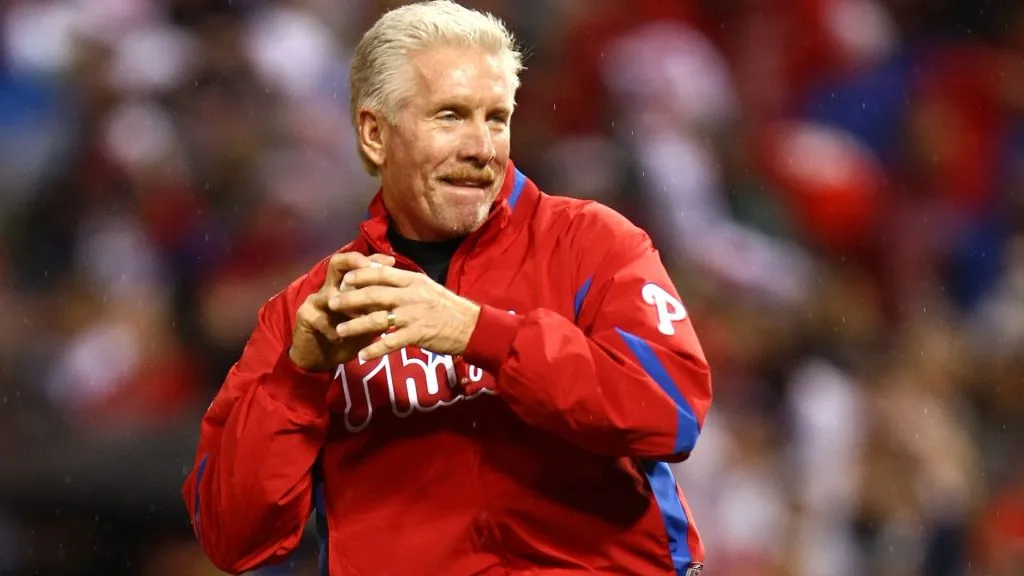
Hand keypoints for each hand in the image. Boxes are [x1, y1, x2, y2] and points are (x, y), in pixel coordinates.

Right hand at [289, 252, 395, 371]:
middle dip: (353, 263)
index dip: (374, 259)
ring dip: (347, 304)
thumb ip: (380, 309)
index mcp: (345, 285)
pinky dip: (332, 329)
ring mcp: (315, 300)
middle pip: (337, 263)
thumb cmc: (348, 337)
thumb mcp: (368, 321)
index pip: (358, 263)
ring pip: (329, 293)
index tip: (392, 262)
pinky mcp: (305, 317)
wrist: (320, 356)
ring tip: (362, 315)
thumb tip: (403, 300)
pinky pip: (320, 319)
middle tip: (369, 268)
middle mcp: (329, 287)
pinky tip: (340, 338)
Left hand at [330, 266, 480, 360]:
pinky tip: (362, 355)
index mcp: (413, 280)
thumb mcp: (427, 288)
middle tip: (332, 303)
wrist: (471, 326)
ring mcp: (413, 315)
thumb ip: (406, 284)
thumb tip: (384, 278)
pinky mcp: (417, 334)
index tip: (345, 279)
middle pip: (374, 295)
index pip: (382, 274)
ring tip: (340, 331)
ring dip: (356, 326)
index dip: (361, 275)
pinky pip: (391, 342)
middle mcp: (410, 295)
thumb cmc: (448, 307)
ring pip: (377, 319)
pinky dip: (375, 349)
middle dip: (350, 299)